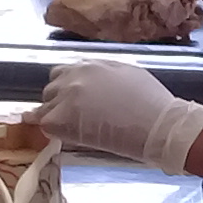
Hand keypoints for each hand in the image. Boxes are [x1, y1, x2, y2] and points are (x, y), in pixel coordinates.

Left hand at [31, 64, 202, 176]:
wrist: (158, 124)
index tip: (75, 102)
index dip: (69, 89)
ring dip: (54, 116)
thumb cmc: (153, 102)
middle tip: (73, 118)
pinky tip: (62, 137)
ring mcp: (65, 96)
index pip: (66, 73)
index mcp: (91, 64)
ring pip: (46, 106)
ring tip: (70, 131)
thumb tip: (100, 84)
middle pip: (52, 88)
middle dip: (59, 101)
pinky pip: (44, 123)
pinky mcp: (61, 119)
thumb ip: (107, 74)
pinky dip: (51, 131)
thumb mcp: (130, 74)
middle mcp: (74, 76)